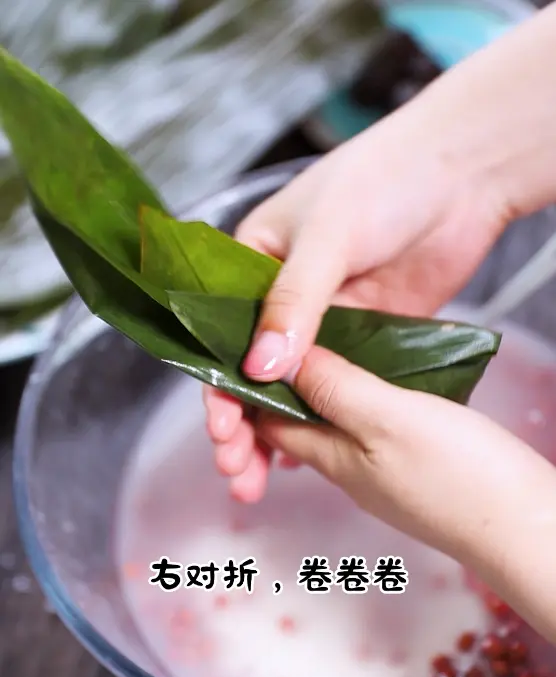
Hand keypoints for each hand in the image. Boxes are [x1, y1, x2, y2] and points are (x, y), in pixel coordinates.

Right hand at [204, 100, 509, 501]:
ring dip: (275, 430)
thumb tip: (259, 370)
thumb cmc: (385, 179)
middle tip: (238, 469)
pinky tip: (306, 456)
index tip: (222, 428)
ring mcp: (326, 320)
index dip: (218, 383)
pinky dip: (318, 419)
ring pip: (291, 385)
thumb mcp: (328, 236)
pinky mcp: (366, 336)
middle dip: (241, 422)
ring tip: (261, 478)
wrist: (463, 173)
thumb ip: (293, 303)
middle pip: (250, 370)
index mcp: (254, 262)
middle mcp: (283, 296)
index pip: (220, 333)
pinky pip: (335, 384)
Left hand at [257, 347, 555, 644]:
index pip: (266, 422)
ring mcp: (379, 471)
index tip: (249, 342)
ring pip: (331, 424)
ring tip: (327, 347)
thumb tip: (280, 361)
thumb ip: (334, 390)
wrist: (523, 527)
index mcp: (330, 456)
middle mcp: (346, 468)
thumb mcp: (387, 419)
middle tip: (288, 336)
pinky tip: (374, 377)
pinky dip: (356, 399)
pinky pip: (366, 427)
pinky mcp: (410, 467)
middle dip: (281, 385)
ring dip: (320, 390)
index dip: (249, 386)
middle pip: (296, 423)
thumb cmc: (458, 475)